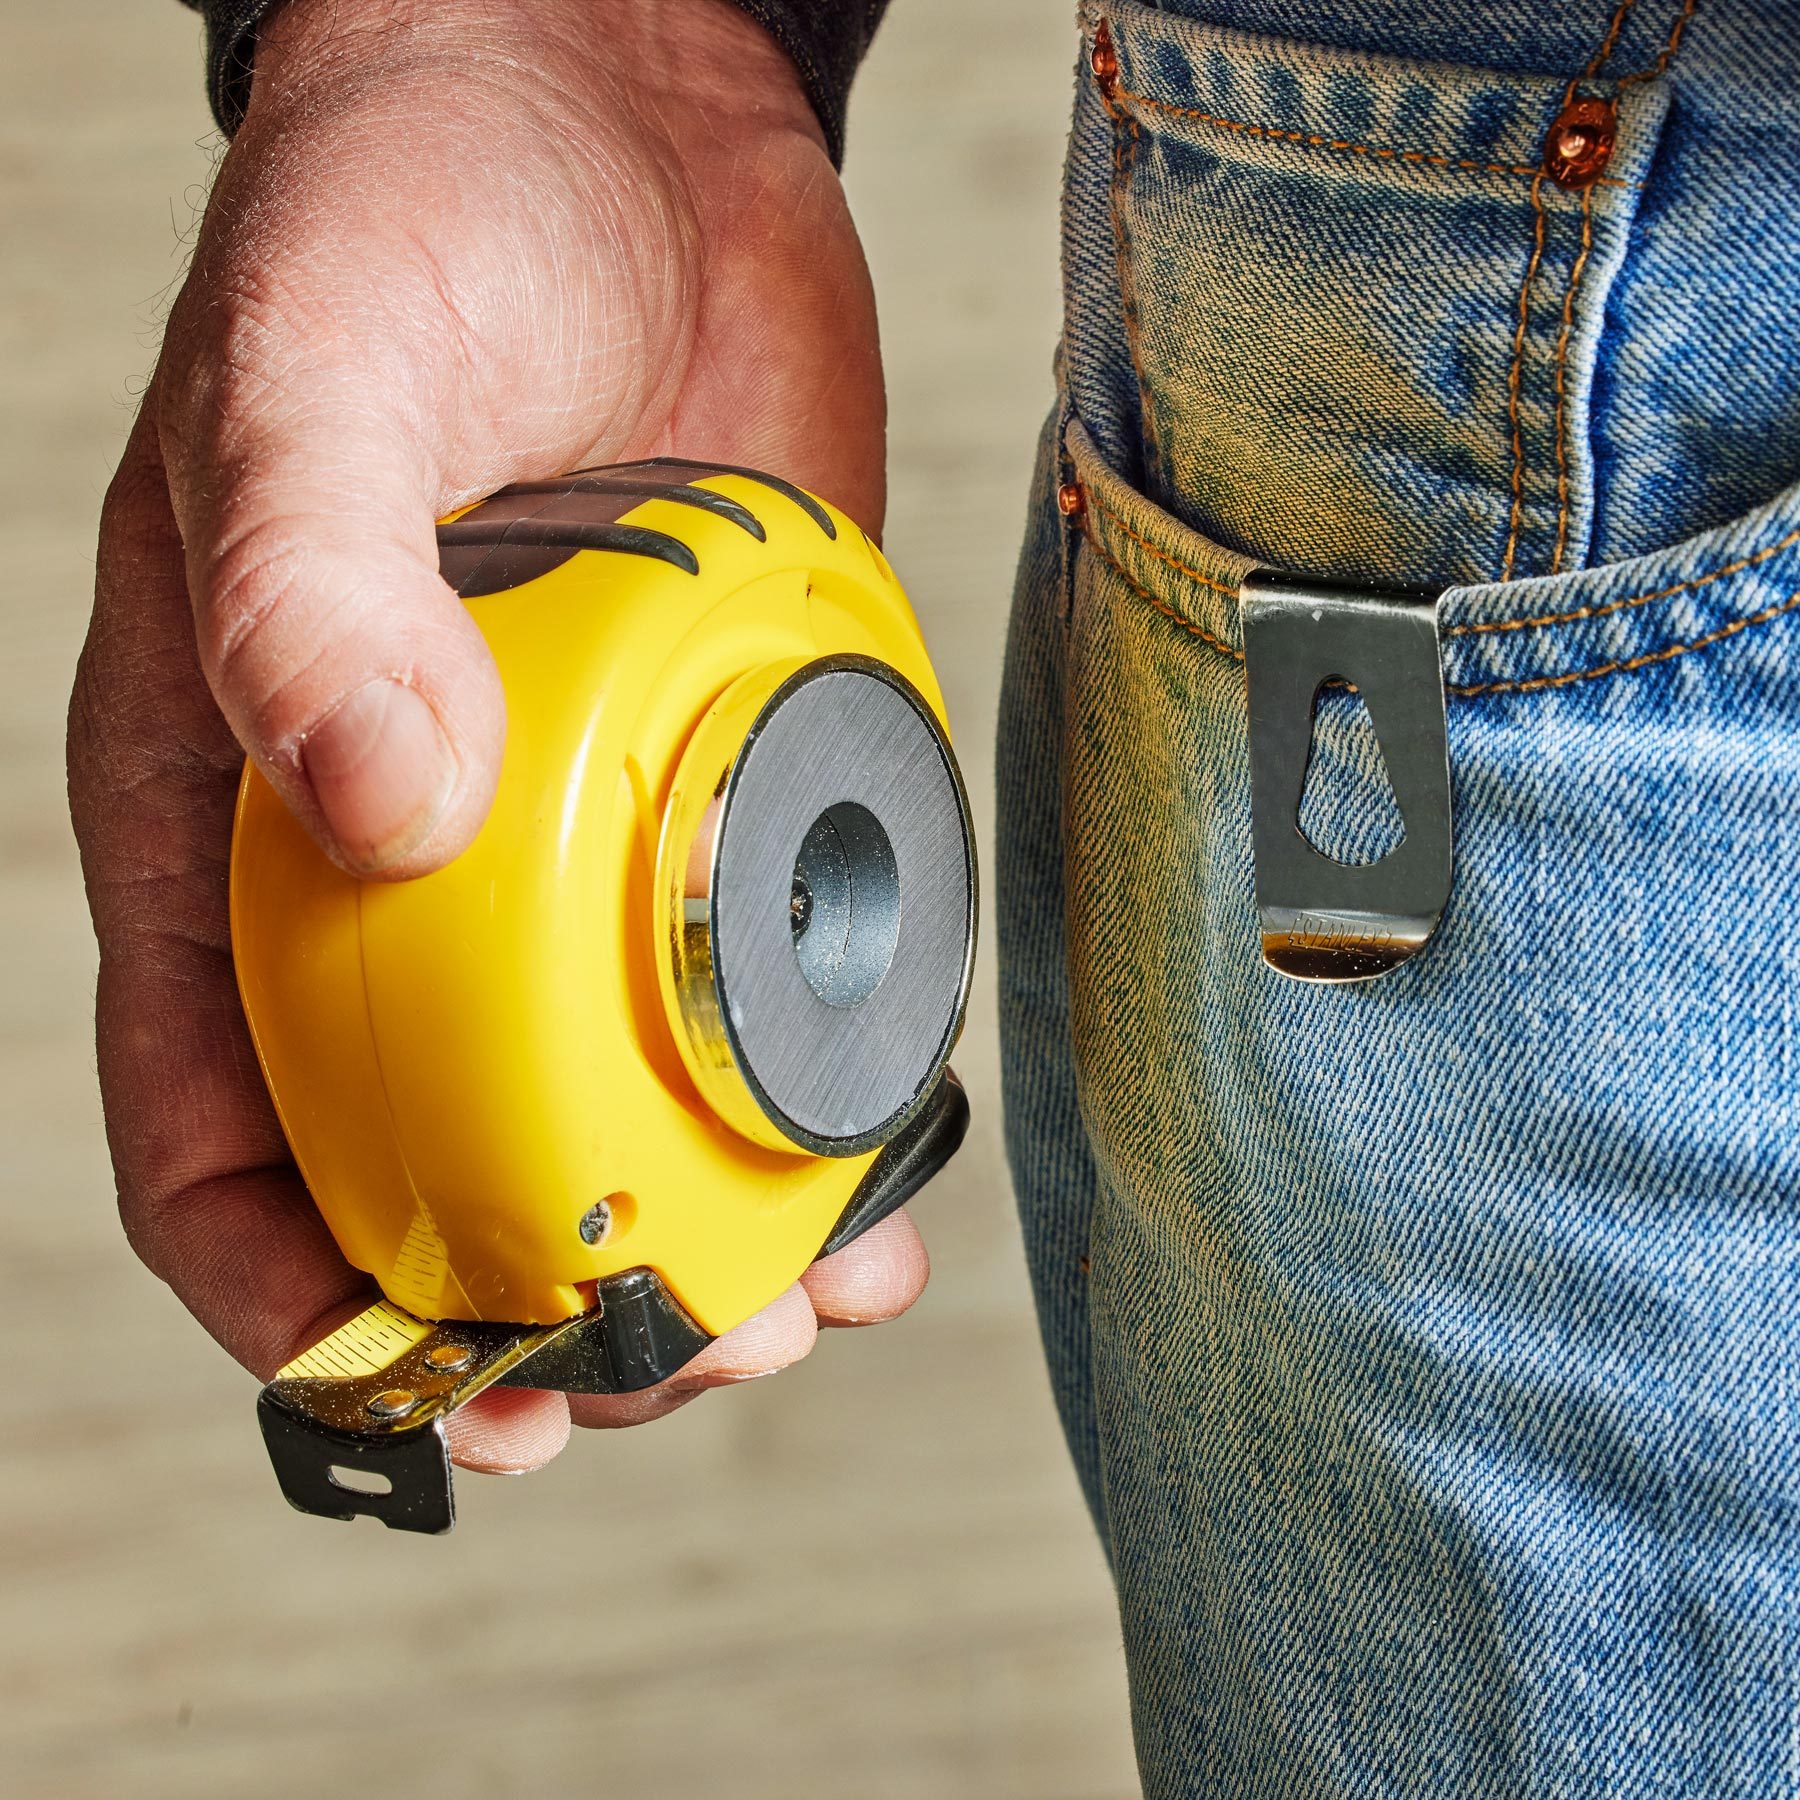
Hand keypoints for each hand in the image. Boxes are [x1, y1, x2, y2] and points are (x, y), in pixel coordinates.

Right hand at [68, 0, 920, 1471]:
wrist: (616, 123)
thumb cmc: (411, 225)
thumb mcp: (315, 376)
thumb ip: (309, 579)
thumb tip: (375, 803)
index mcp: (242, 803)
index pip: (213, 1105)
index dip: (291, 1281)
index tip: (410, 1379)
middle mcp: (407, 854)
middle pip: (444, 1159)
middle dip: (537, 1295)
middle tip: (659, 1361)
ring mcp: (579, 832)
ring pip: (618, 1109)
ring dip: (695, 1238)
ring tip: (791, 1315)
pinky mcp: (729, 777)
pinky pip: (760, 985)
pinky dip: (816, 1106)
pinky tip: (881, 1182)